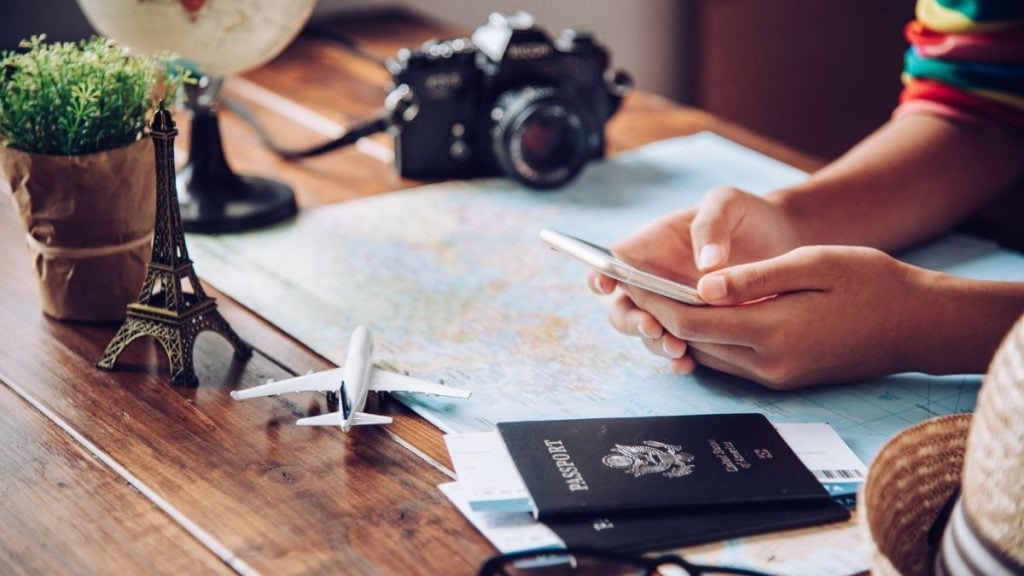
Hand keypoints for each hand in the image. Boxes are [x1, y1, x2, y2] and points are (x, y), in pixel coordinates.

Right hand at [589, 187, 800, 370]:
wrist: (782, 240)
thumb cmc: (747, 215)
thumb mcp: (728, 202)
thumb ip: (710, 224)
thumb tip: (706, 264)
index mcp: (651, 247)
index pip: (613, 263)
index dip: (600, 275)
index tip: (607, 285)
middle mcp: (655, 281)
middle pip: (623, 307)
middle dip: (630, 320)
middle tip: (652, 326)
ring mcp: (674, 308)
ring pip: (648, 332)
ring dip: (654, 343)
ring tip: (676, 347)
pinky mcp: (697, 328)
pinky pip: (679, 348)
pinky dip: (677, 359)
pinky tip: (687, 363)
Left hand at [622, 245, 934, 388]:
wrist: (916, 324)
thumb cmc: (870, 282)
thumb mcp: (812, 265)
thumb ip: (754, 278)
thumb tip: (701, 285)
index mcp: (772, 332)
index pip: (691, 322)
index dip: (654, 300)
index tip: (628, 279)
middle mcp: (768, 364)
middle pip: (693, 342)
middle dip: (659, 314)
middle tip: (631, 286)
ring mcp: (776, 376)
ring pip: (709, 354)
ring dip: (681, 328)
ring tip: (655, 296)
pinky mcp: (784, 378)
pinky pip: (730, 360)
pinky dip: (708, 338)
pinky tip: (700, 313)